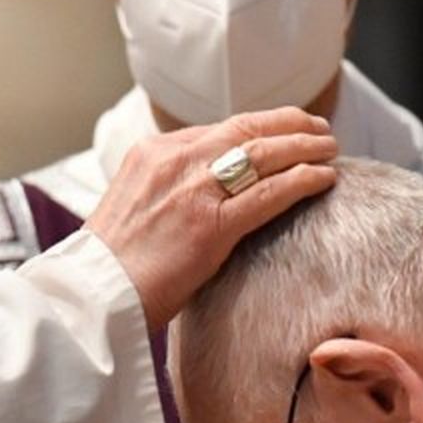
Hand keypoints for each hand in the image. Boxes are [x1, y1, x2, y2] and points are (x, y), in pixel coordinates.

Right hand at [85, 108, 337, 329]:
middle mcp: (173, 161)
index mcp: (151, 153)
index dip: (258, 127)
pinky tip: (324, 179)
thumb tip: (200, 196)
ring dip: (305, 148)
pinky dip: (302, 181)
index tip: (282, 130)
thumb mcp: (132, 206)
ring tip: (330, 149)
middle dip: (289, 125)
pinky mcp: (211, 225)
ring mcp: (193, 191)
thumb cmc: (112, 266)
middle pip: (246, 129)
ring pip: (264, 154)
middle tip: (319, 130)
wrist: (93, 297)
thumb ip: (166, 190)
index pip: (218, 129)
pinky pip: (269, 193)